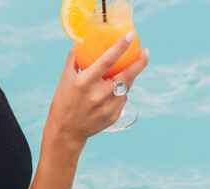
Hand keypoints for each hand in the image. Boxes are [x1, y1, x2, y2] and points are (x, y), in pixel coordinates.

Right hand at [44, 31, 148, 146]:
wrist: (66, 132)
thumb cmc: (63, 102)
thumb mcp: (64, 79)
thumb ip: (74, 60)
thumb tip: (79, 42)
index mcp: (84, 83)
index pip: (107, 60)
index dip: (121, 47)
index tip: (131, 35)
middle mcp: (98, 95)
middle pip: (127, 76)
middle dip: (140, 62)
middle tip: (145, 51)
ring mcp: (108, 108)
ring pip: (127, 87)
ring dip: (130, 76)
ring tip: (129, 68)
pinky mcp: (114, 116)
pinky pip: (122, 98)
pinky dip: (121, 91)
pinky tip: (115, 89)